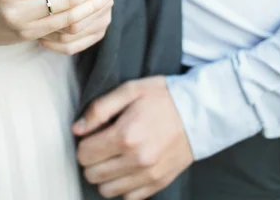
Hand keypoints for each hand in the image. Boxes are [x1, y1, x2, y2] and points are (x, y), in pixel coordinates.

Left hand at [73, 77, 192, 199]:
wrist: (202, 111)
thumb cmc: (164, 97)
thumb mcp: (129, 90)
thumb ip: (99, 109)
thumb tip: (77, 129)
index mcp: (125, 135)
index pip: (84, 154)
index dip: (84, 143)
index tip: (94, 135)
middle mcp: (136, 159)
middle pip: (92, 174)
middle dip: (91, 160)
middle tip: (102, 146)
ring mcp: (149, 174)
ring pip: (107, 190)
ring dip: (105, 175)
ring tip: (114, 158)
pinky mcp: (159, 183)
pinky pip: (128, 198)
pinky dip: (123, 186)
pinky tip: (127, 169)